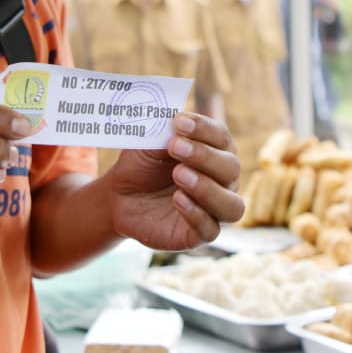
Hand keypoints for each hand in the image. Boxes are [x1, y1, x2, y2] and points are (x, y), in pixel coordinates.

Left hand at [103, 112, 243, 251]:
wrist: (119, 196)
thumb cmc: (142, 164)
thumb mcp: (149, 142)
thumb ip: (165, 131)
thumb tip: (175, 118)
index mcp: (214, 152)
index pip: (222, 138)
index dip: (204, 129)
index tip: (179, 122)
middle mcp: (222, 181)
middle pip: (231, 169)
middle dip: (204, 156)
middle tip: (174, 146)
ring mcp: (212, 209)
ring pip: (232, 205)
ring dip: (208, 188)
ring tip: (179, 175)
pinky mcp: (198, 235)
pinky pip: (210, 231)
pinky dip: (197, 215)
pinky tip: (178, 200)